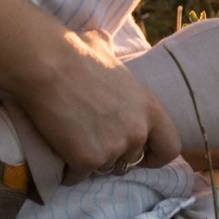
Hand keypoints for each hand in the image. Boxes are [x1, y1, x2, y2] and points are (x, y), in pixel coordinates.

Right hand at [11, 28, 182, 179]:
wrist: (48, 65)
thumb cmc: (75, 53)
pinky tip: (59, 152)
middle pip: (132, 161)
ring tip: (75, 141)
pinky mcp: (87, 160)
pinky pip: (78, 177)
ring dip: (92, 161)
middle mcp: (137, 132)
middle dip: (116, 155)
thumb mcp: (107, 52)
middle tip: (95, 140)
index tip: (142, 154)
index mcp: (150, 107)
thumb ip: (113, 58)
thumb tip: (102, 42)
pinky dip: (68, 171)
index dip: (156, 155)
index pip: (170, 147)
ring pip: (105, 169)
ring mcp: (113, 148)